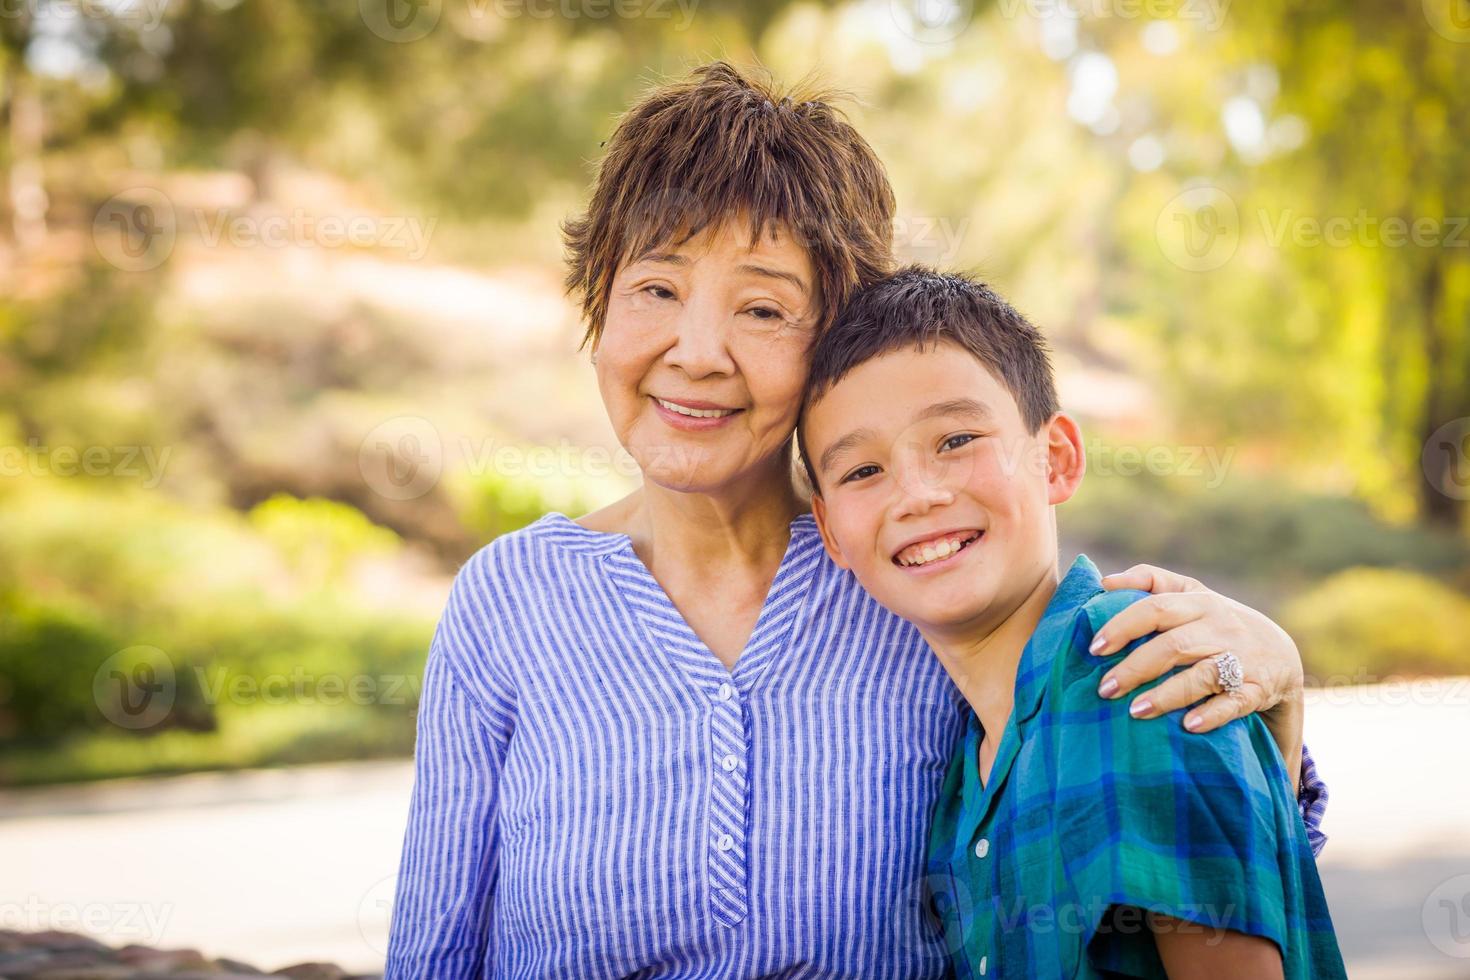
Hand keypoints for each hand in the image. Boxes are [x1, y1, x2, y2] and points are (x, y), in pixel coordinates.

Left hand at [1091, 565, 1304, 773]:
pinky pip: (1234, 703)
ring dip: (1167, 695)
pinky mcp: (1256, 689)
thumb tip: (1104, 582)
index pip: (1155, 608)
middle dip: (1135, 668)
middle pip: (1173, 645)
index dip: (1122, 627)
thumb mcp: (1191, 593)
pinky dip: (1212, 714)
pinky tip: (1188, 725)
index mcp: (1198, 602)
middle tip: (1105, 689)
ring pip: (1201, 676)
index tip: (1094, 648)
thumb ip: (1150, 580)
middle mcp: (1220, 627)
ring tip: (1134, 711)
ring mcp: (1241, 658)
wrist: (1280, 654)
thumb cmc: (1216, 622)